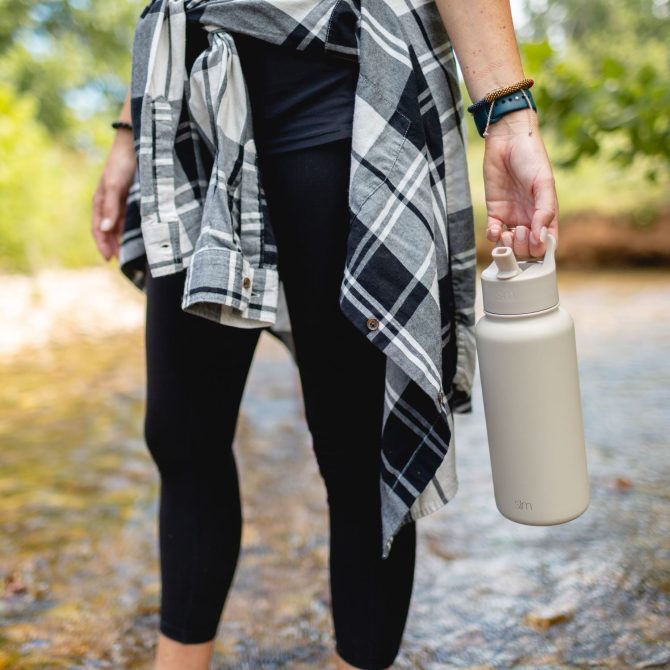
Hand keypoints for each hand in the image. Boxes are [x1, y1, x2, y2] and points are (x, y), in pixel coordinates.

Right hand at [91, 130, 136, 261]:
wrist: (134, 145)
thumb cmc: (121, 164)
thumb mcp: (114, 186)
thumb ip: (110, 208)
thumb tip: (106, 230)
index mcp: (99, 201)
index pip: (98, 228)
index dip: (102, 244)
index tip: (109, 259)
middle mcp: (107, 202)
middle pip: (107, 230)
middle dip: (111, 246)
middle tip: (119, 262)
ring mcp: (118, 200)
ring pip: (117, 226)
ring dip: (119, 240)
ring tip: (126, 254)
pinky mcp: (128, 197)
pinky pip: (126, 218)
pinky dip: (127, 229)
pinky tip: (133, 237)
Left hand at [482, 110, 558, 258]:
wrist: (508, 141)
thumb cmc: (531, 158)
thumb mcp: (544, 183)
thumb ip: (545, 211)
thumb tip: (541, 239)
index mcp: (546, 214)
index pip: (546, 244)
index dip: (541, 249)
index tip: (535, 242)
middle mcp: (530, 219)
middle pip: (527, 249)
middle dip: (523, 247)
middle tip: (520, 230)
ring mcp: (512, 216)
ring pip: (510, 245)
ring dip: (508, 246)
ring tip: (507, 233)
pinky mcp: (495, 211)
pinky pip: (493, 233)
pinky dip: (492, 237)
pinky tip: (495, 229)